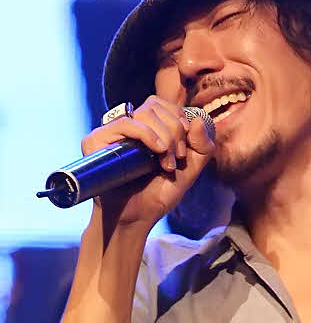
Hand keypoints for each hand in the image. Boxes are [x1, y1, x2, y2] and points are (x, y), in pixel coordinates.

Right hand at [81, 96, 215, 230]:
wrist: (137, 217)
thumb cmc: (158, 194)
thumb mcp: (190, 170)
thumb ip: (202, 147)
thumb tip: (196, 120)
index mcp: (146, 127)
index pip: (163, 105)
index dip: (179, 121)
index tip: (184, 151)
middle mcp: (127, 126)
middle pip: (155, 106)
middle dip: (175, 131)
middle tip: (177, 158)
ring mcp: (111, 132)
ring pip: (144, 113)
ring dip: (165, 136)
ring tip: (167, 163)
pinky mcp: (96, 140)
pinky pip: (125, 124)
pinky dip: (147, 134)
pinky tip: (158, 151)